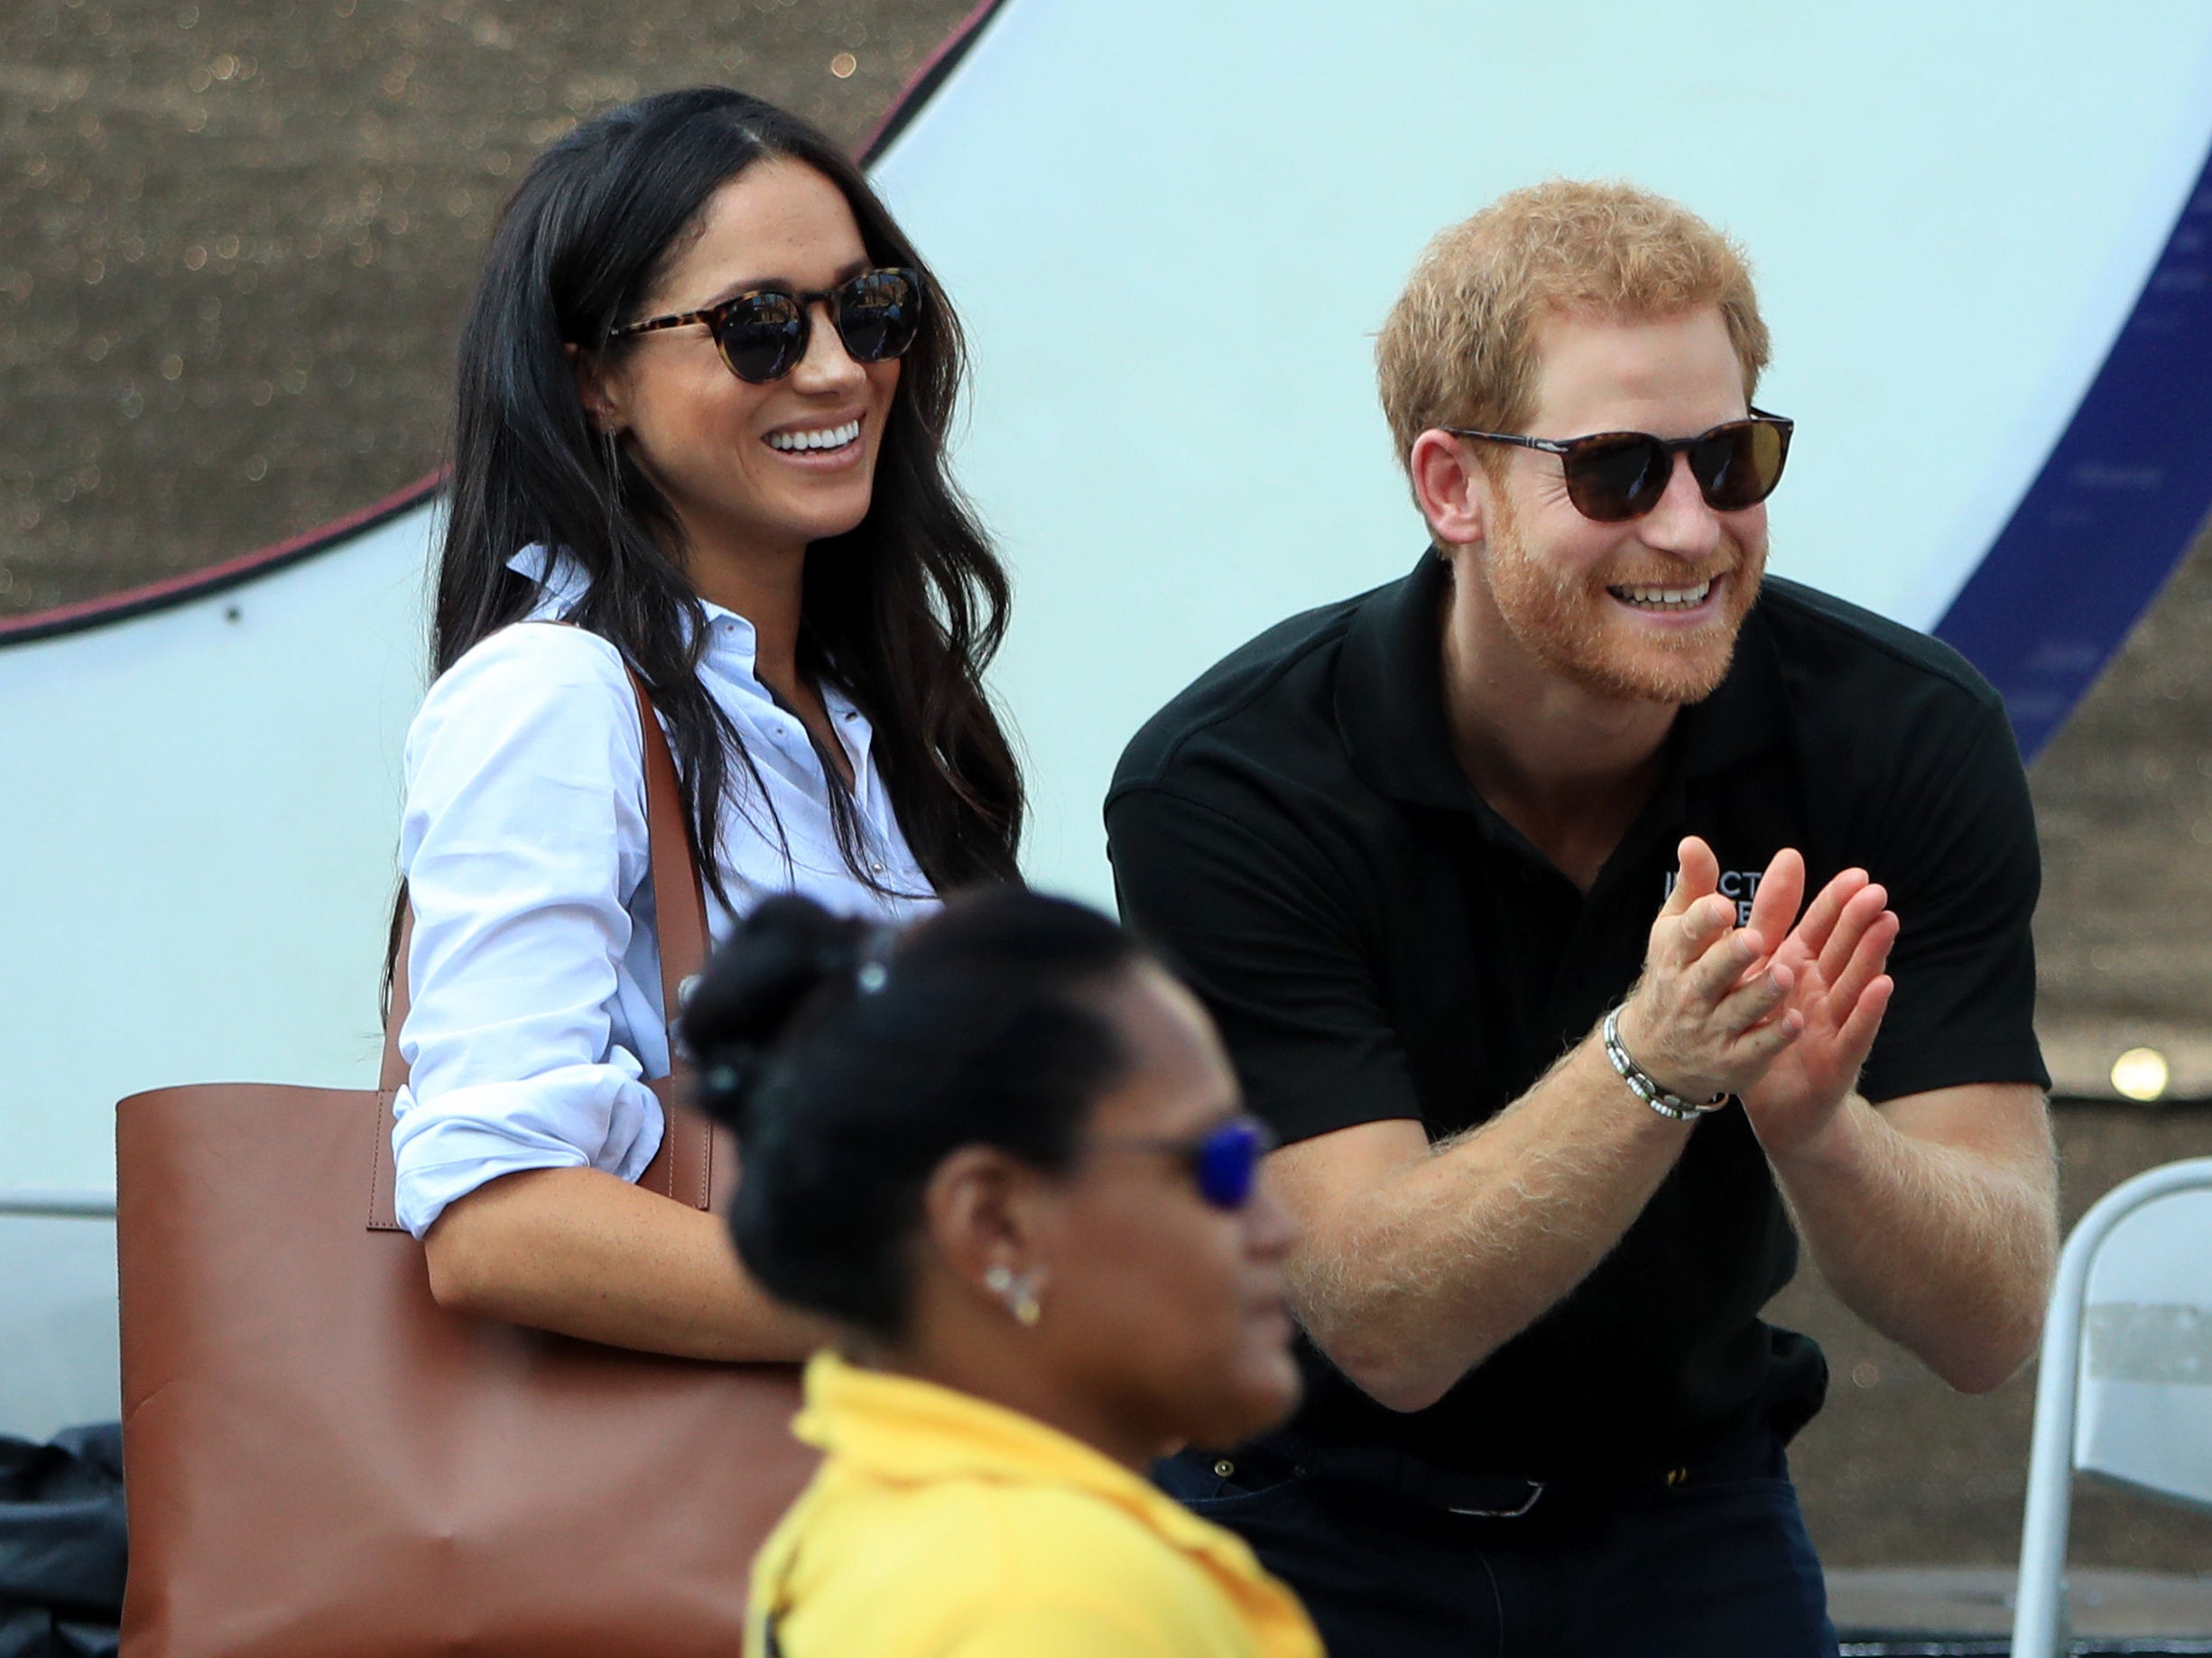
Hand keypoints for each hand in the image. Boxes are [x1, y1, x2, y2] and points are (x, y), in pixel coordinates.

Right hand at [1613, 838, 1802, 1105]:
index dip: (1703, 922)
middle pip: (1710, 975)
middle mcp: (1691, 993)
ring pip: (1737, 1011)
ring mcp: (1712, 1029)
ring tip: (1784, 976)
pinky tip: (1795, 1021)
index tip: (1723, 905)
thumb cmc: (1677, 975)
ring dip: (1760, 994)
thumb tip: (1693, 840)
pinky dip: (1773, 1038)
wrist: (1657, 1055)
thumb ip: (1693, 888)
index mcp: (1677, 956)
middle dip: (1730, 957)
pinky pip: (1755, 1049)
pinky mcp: (1734, 1060)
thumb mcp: (1676, 932)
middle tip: (1753, 939)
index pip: (1686, 936)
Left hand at [1737, 852, 1897, 1156]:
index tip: (1856, 875)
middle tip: (1875, 891)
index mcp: (1799, 972)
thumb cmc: (1767, 1034)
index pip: (1820, 931)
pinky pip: (1856, 1032)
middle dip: (1858, 922)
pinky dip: (1869, 1009)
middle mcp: (1823, 994)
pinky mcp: (1839, 1061)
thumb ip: (1764, 925)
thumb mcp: (1757, 977)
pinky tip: (1883, 985)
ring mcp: (1835, 1026)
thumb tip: (1768, 876)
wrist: (1775, 1108)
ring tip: (1887, 922)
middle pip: (1843, 952)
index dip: (1836, 904)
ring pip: (1855, 984)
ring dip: (1871, 954)